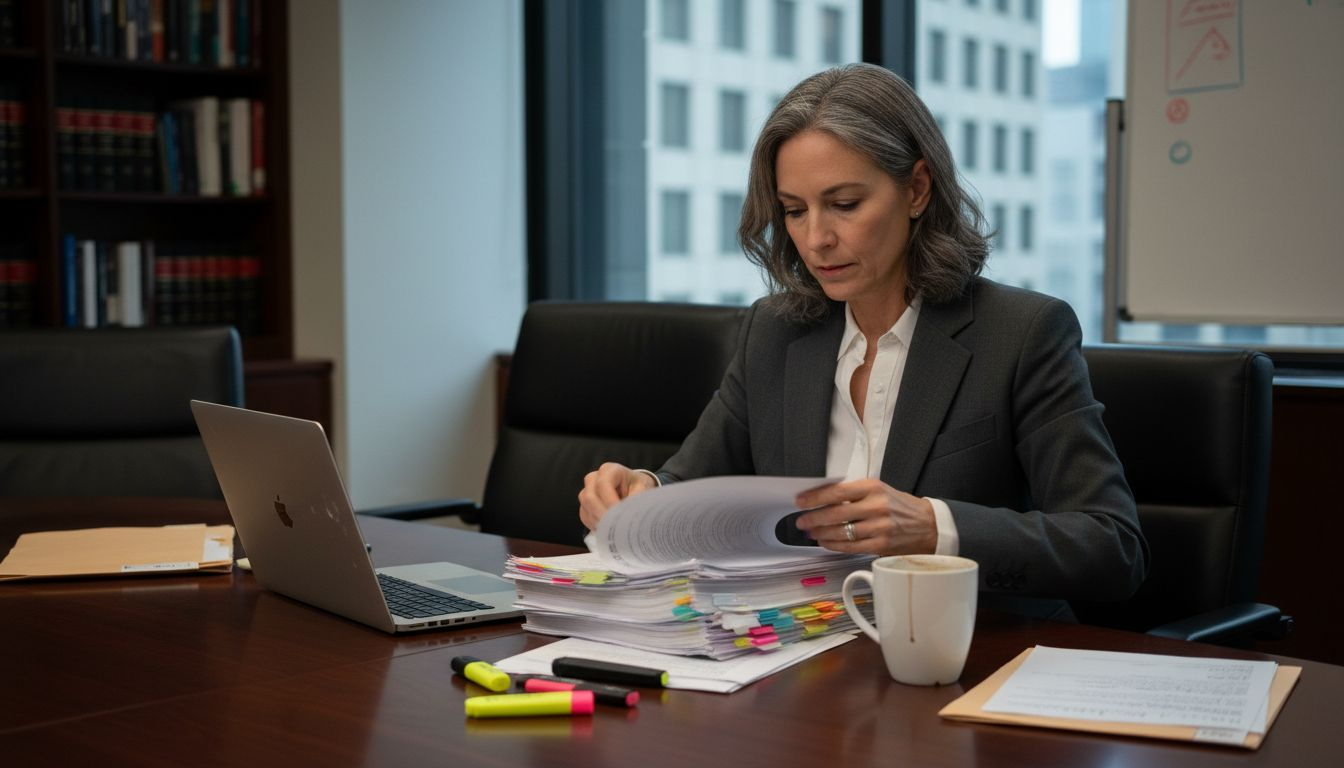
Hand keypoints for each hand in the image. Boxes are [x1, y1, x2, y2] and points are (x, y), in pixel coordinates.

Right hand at [578, 462, 657, 530]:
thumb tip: (629, 516)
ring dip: (599, 520)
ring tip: (615, 529)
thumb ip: (635, 500)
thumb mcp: (642, 489)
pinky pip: (585, 516)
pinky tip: (608, 529)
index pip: (603, 485)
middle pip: (590, 497)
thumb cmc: (637, 486)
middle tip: (616, 527)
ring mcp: (587, 490)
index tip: (620, 515)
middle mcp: (594, 478)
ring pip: (586, 507)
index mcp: (610, 470)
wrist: (632, 488)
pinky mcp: (585, 504)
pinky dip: (595, 524)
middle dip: (602, 514)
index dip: (609, 501)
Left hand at [793, 478, 937, 555]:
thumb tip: (824, 498)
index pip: (837, 491)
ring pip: (841, 532)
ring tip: (811, 532)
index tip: (801, 500)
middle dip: (813, 518)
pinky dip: (834, 545)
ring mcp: (879, 527)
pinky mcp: (881, 545)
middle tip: (801, 520)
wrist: (929, 525)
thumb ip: (855, 494)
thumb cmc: (901, 507)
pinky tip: (825, 543)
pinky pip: (850, 547)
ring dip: (821, 533)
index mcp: (873, 488)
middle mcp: (876, 506)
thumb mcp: (880, 490)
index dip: (815, 497)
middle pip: (835, 513)